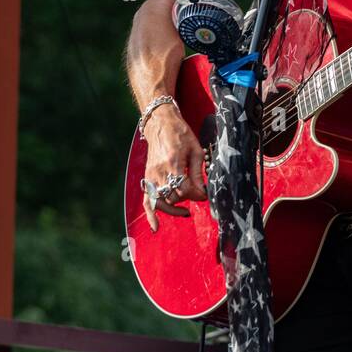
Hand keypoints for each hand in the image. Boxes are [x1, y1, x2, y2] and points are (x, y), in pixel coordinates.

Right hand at [141, 107, 206, 232]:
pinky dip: (151, 214)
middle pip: (173, 197)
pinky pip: (147, 200)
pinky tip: (156, 227)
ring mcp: (151, 175)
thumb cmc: (181, 134)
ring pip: (161, 201)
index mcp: (173, 162)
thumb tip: (202, 193)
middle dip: (186, 199)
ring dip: (173, 209)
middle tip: (196, 194)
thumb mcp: (195, 150)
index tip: (204, 194)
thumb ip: (197, 173)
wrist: (161, 124)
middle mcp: (159, 171)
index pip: (184, 189)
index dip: (196, 195)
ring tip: (184, 212)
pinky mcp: (147, 177)